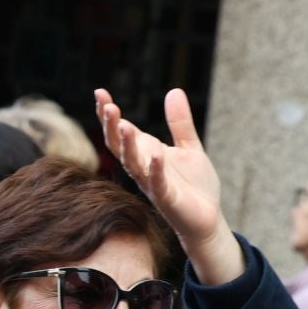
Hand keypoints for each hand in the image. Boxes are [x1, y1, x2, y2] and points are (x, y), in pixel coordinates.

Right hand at [94, 87, 242, 283]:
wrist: (207, 218)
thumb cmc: (195, 185)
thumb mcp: (189, 146)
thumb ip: (180, 122)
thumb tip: (173, 91)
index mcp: (146, 153)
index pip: (121, 131)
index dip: (109, 114)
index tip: (100, 93)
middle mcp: (143, 168)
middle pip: (119, 146)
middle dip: (112, 127)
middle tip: (108, 105)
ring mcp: (153, 184)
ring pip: (133, 164)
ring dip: (128, 145)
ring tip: (124, 125)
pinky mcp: (167, 199)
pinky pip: (158, 184)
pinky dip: (155, 170)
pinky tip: (155, 155)